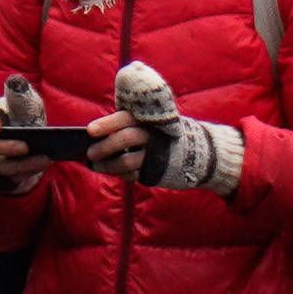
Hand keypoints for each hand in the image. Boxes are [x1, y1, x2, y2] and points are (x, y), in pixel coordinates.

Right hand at [0, 79, 51, 188]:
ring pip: (1, 167)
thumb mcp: (23, 104)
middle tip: (25, 146)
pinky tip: (44, 163)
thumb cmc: (22, 117)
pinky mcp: (3, 179)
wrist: (31, 142)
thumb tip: (16, 81)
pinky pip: (13, 178)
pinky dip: (29, 171)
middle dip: (4, 147)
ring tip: (46, 158)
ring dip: (23, 164)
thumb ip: (19, 95)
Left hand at [90, 59, 242, 193]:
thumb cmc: (165, 136)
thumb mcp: (154, 122)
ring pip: (127, 161)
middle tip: (89, 153)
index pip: (126, 118)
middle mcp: (155, 135)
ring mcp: (158, 155)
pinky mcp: (158, 172)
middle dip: (104, 146)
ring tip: (96, 165)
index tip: (89, 130)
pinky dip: (121, 174)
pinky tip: (114, 172)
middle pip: (125, 139)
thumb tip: (95, 133)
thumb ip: (129, 124)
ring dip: (108, 165)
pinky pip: (134, 175)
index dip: (107, 123)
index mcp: (151, 119)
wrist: (203, 154)